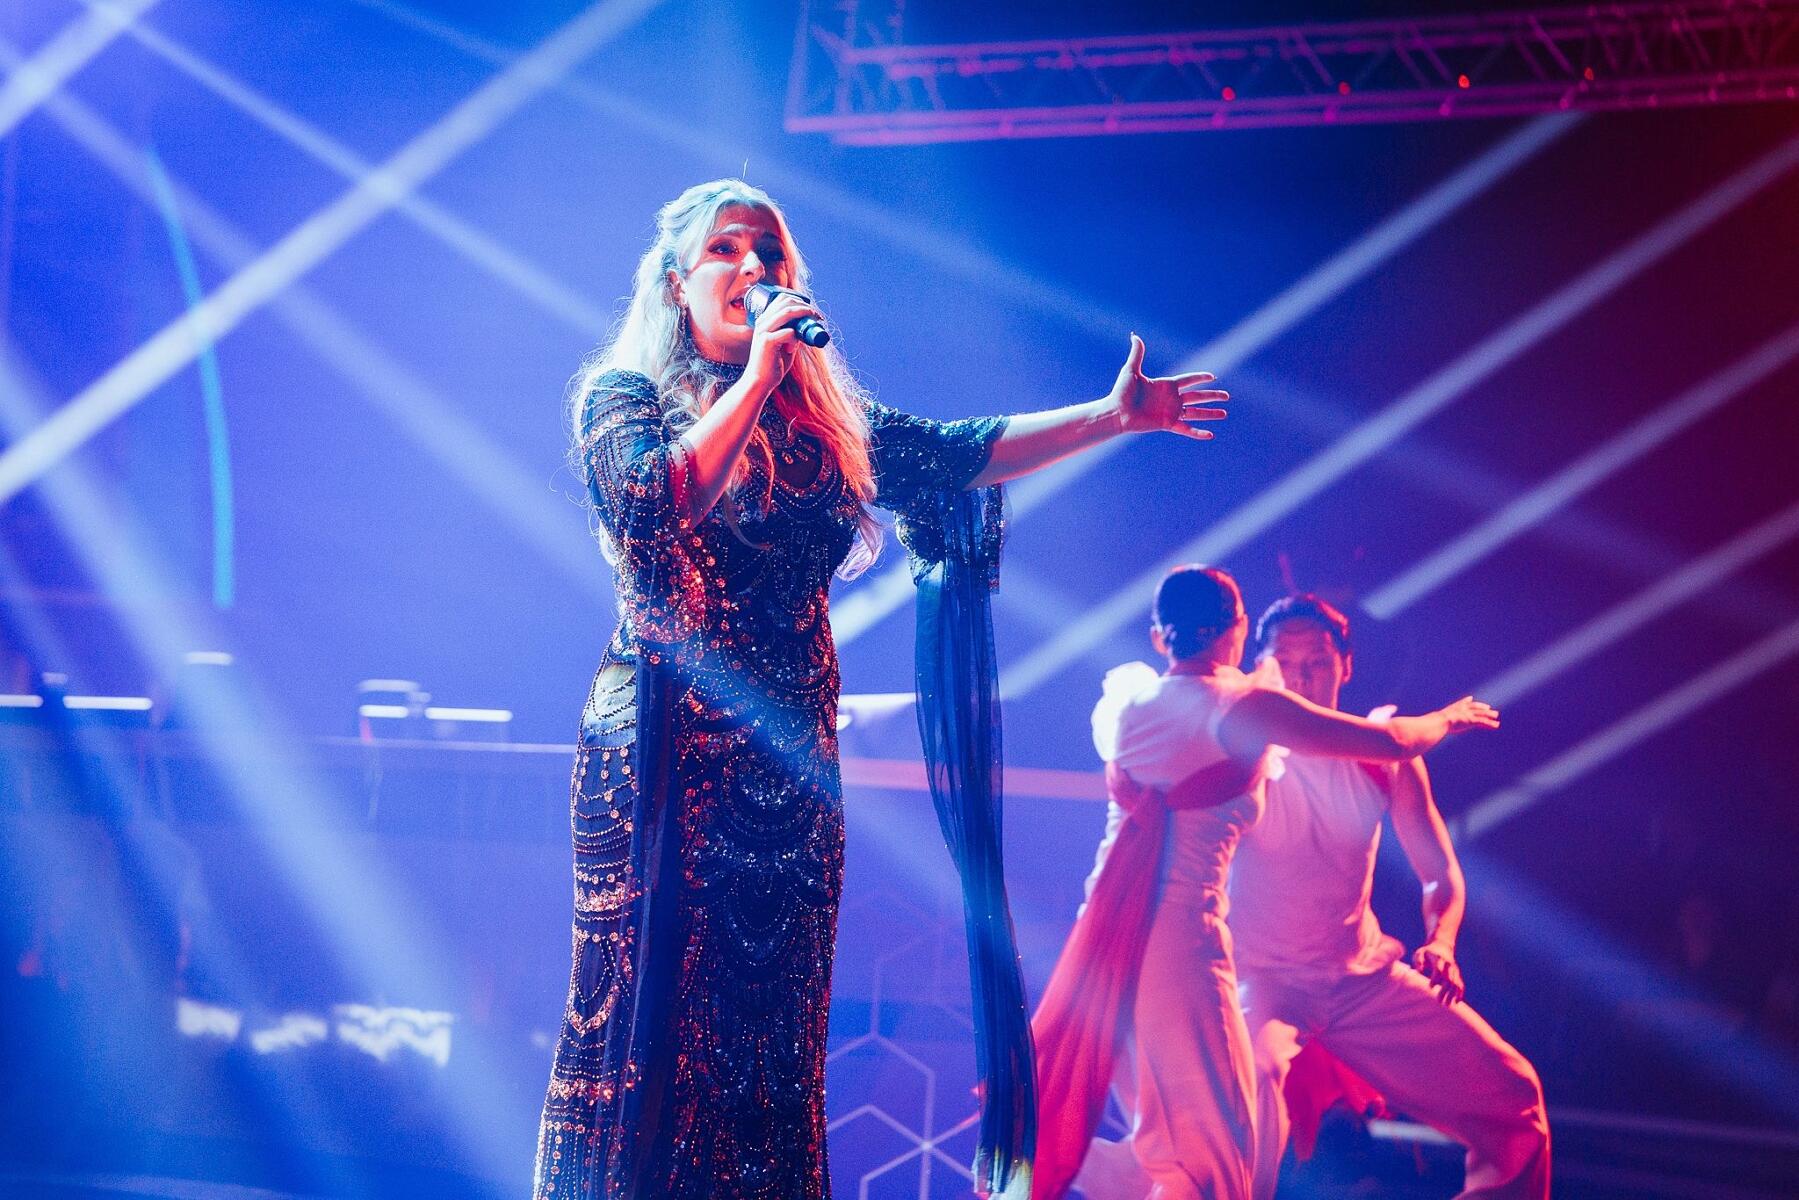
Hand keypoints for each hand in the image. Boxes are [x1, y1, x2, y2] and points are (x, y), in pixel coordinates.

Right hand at [744, 290, 822, 393]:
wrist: (760, 381)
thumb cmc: (773, 364)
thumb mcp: (784, 345)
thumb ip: (793, 334)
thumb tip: (805, 328)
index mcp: (765, 320)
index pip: (781, 299)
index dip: (799, 301)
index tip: (812, 311)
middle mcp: (762, 322)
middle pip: (786, 302)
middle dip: (805, 306)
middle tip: (816, 316)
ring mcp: (763, 331)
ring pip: (787, 313)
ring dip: (804, 315)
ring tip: (814, 322)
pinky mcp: (767, 342)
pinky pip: (788, 332)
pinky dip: (796, 338)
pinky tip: (793, 349)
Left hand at [1107, 334, 1228, 438]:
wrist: (1117, 412)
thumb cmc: (1122, 392)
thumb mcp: (1131, 371)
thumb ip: (1137, 354)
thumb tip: (1135, 336)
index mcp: (1166, 385)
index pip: (1188, 380)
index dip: (1200, 378)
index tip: (1212, 377)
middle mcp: (1172, 399)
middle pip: (1197, 396)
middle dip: (1212, 396)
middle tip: (1226, 396)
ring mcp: (1171, 412)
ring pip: (1196, 413)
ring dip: (1210, 413)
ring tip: (1224, 413)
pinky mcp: (1167, 424)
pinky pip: (1186, 429)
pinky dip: (1198, 432)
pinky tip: (1210, 434)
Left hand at [1413, 942, 1464, 1005]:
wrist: (1442, 945)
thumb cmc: (1427, 952)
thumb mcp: (1420, 953)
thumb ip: (1418, 961)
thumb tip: (1418, 971)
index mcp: (1439, 959)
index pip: (1439, 970)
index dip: (1435, 979)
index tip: (1430, 987)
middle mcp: (1449, 965)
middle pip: (1448, 979)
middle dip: (1444, 991)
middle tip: (1438, 1001)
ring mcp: (1454, 970)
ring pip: (1456, 984)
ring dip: (1452, 994)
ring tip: (1446, 1004)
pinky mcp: (1457, 974)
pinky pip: (1461, 984)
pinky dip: (1460, 993)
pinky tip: (1456, 1002)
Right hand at [1438, 696, 1499, 734]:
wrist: (1440, 721)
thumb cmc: (1435, 723)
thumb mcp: (1434, 721)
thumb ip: (1433, 722)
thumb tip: (1426, 726)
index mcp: (1454, 708)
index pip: (1462, 703)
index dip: (1467, 701)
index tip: (1470, 698)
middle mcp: (1462, 709)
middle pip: (1474, 707)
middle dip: (1481, 707)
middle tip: (1488, 707)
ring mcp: (1468, 714)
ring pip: (1481, 714)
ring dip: (1489, 715)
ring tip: (1496, 715)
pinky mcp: (1472, 720)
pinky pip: (1483, 722)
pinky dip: (1490, 724)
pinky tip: (1497, 725)